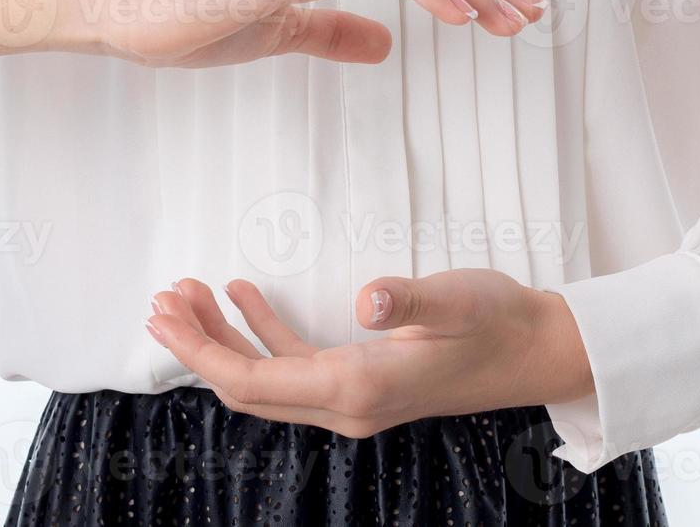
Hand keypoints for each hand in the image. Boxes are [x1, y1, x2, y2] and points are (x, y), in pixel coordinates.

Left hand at [145, 270, 593, 437]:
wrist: (537, 349)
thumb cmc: (498, 320)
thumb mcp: (456, 299)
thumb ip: (407, 300)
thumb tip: (366, 301)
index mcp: (357, 389)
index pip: (255, 381)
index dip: (202, 352)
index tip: (165, 317)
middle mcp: (345, 406)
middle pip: (247, 387)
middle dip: (198, 347)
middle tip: (162, 301)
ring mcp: (352, 398)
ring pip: (266, 377)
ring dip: (224, 339)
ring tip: (190, 293)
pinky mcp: (362, 380)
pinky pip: (295, 365)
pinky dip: (262, 333)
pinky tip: (244, 296)